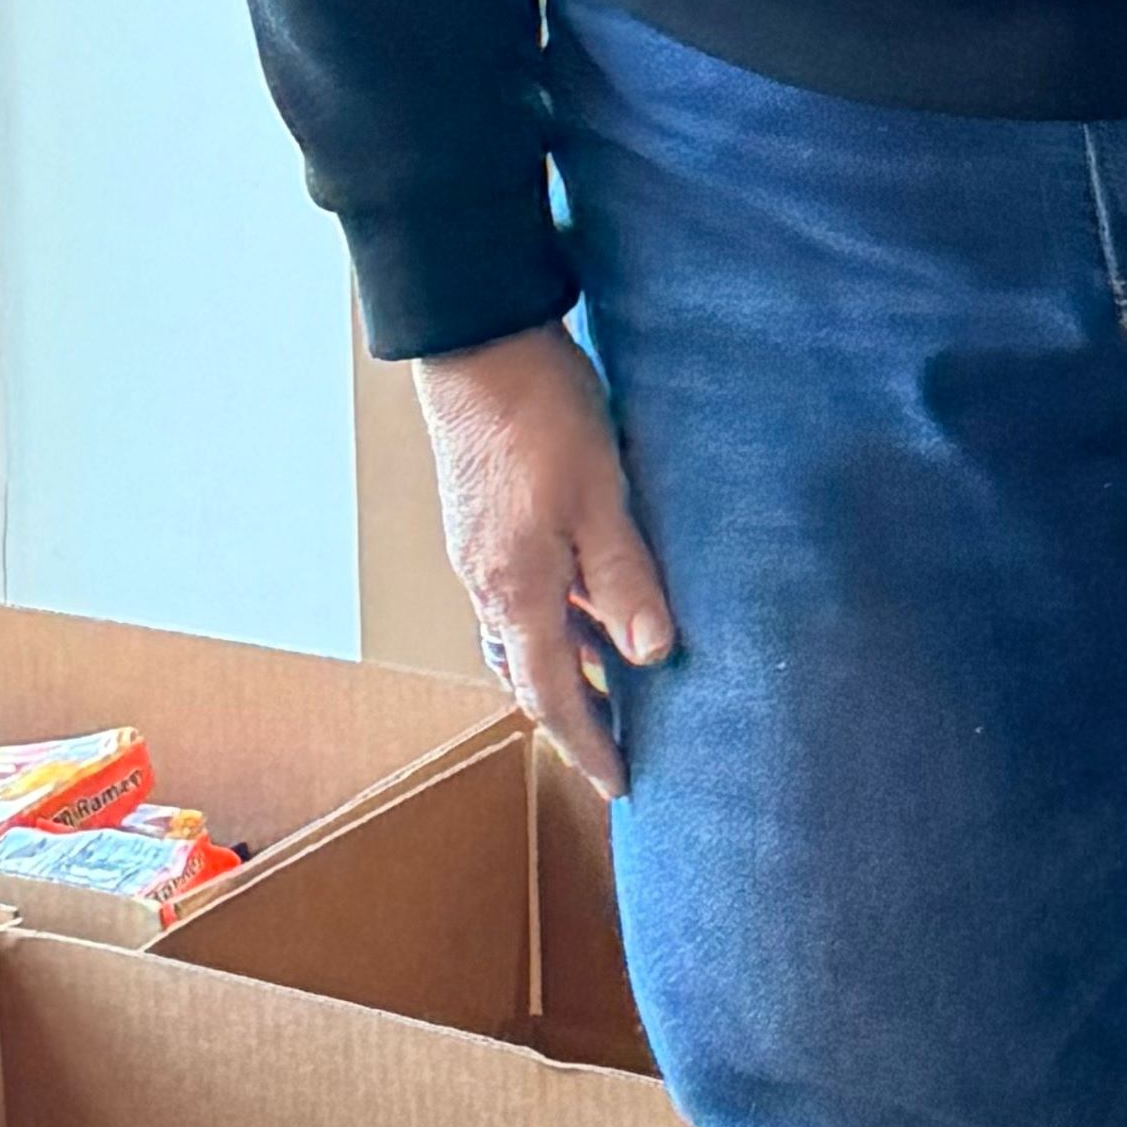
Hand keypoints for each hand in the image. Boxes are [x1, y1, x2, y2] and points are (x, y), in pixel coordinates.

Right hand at [412, 325, 673, 803]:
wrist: (476, 344)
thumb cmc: (541, 414)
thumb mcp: (600, 496)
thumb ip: (623, 577)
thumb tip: (651, 655)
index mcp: (516, 589)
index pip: (552, 694)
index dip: (587, 742)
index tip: (618, 783)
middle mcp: (488, 581)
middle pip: (532, 672)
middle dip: (574, 714)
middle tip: (618, 743)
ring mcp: (481, 550)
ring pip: (525, 630)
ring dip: (566, 663)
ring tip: (614, 679)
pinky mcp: (484, 517)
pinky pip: (521, 590)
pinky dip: (556, 614)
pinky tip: (590, 596)